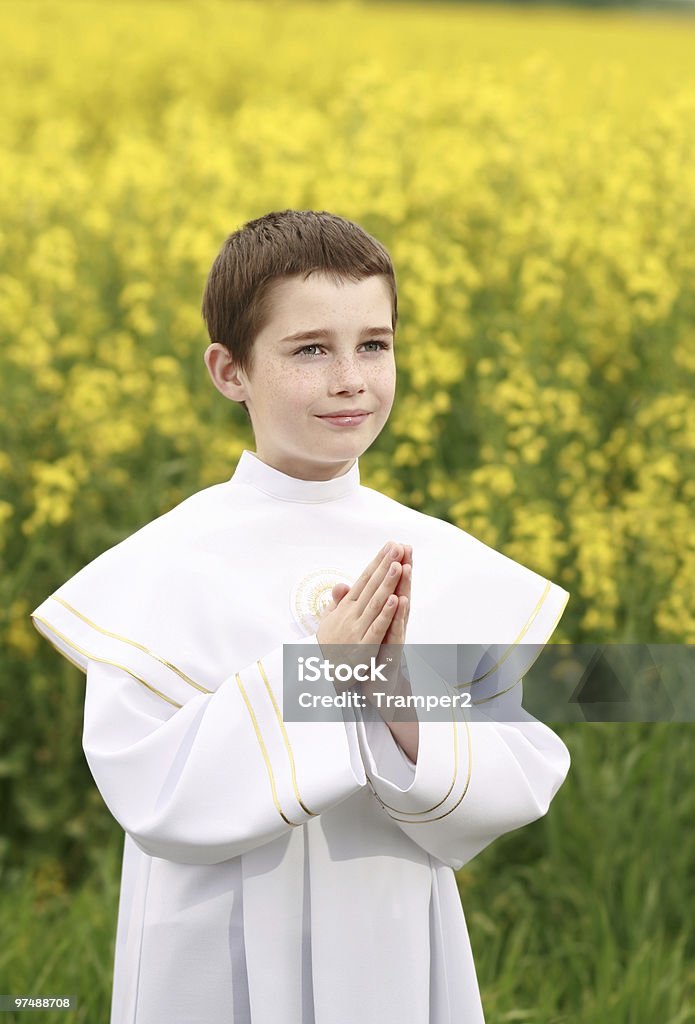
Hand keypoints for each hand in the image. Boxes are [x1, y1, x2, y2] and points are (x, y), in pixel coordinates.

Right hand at [316, 542, 406, 684]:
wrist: (320, 676)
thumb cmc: (328, 647)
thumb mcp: (329, 621)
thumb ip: (337, 603)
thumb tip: (342, 584)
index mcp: (346, 607)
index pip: (364, 579)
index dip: (377, 562)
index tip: (390, 546)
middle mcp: (351, 614)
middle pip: (371, 586)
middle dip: (384, 566)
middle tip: (397, 546)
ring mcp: (357, 629)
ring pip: (375, 603)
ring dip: (387, 583)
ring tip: (398, 565)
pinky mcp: (364, 646)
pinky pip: (377, 628)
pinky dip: (386, 614)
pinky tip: (396, 599)